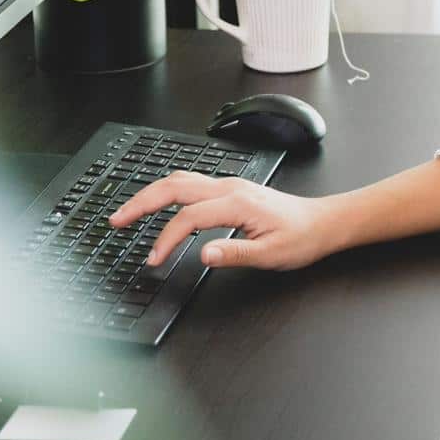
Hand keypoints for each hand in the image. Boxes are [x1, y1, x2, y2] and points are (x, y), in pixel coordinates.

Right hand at [107, 169, 339, 271]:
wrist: (322, 223)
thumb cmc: (302, 238)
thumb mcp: (271, 254)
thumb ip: (235, 253)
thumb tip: (203, 254)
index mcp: (238, 202)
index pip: (189, 217)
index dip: (167, 239)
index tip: (155, 258)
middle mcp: (230, 188)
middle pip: (174, 186)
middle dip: (141, 202)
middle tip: (117, 219)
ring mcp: (229, 185)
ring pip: (180, 180)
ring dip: (151, 193)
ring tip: (129, 211)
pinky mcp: (230, 189)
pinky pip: (191, 184)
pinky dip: (167, 192)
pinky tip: (159, 204)